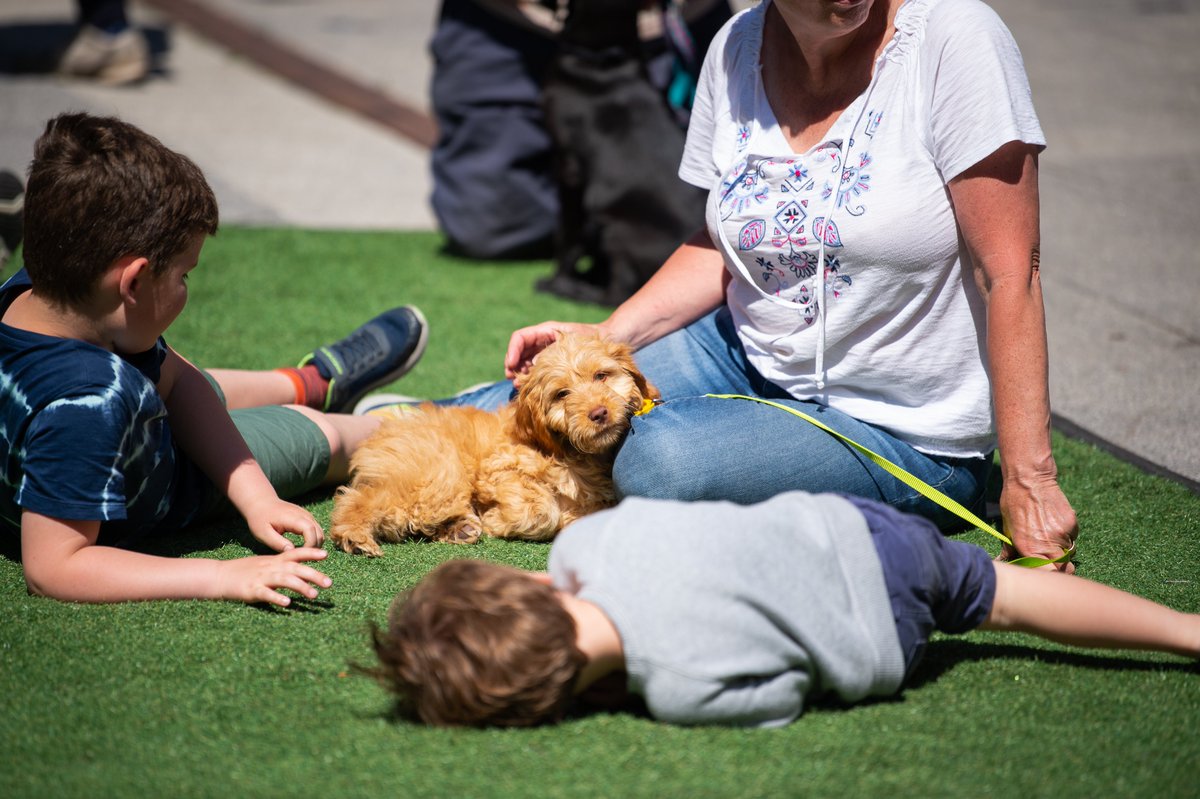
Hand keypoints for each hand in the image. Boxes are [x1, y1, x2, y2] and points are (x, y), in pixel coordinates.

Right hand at [216, 548, 330, 606]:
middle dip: (314, 575)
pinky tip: (287, 604)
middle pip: (295, 568)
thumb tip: (304, 573)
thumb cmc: (246, 571)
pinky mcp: (251, 590)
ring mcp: (261, 578)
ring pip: (284, 580)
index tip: (326, 554)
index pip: (296, 554)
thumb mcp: (267, 565)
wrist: (220, 576)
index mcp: (274, 560)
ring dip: (301, 587)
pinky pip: (266, 594)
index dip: (310, 553)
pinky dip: (277, 598)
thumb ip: (284, 567)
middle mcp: (270, 567)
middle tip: (329, 583)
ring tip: (314, 595)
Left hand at [243, 497, 324, 550]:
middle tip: (302, 559)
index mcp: (293, 518)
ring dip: (315, 545)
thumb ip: (277, 542)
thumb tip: (292, 551)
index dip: (310, 545)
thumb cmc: (260, 518)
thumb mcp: (263, 533)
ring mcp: (307, 515)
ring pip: (319, 532)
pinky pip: (316, 530)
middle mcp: (304, 515)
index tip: (301, 555)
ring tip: (303, 554)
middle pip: (319, 533)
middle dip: (314, 548)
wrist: (261, 502)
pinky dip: (313, 540)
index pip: (310, 531)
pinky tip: (303, 547)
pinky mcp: (307, 517)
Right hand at [504, 321, 603, 380]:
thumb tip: (534, 364)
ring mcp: (546, 351)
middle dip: (513, 364)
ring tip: (519, 384)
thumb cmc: (591, 337)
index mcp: (546, 331)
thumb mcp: (571, 343)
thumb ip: (553, 351)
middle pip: (519, 351)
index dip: (512, 351)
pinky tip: (531, 385)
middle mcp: (543, 340)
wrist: (607, 338)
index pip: (520, 338)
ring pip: (525, 360)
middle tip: (513, 379)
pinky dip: (531, 376)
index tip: (511, 365)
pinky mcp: (552, 362)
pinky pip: (536, 368)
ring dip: (520, 372)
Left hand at [998, 478, 1078, 572]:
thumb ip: (1010, 549)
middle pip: (1064, 569)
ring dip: (1062, 549)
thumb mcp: (1007, 527)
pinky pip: (1073, 537)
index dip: (1048, 577)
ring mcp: (1062, 534)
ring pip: (1069, 552)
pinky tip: (1054, 522)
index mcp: (1028, 548)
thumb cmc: (1013, 503)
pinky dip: (1066, 535)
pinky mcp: (1072, 523)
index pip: (1047, 575)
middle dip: (1059, 567)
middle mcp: (1047, 544)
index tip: (1046, 573)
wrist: (1029, 479)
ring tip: (1048, 533)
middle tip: (1051, 558)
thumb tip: (1004, 563)